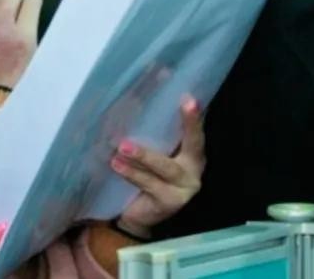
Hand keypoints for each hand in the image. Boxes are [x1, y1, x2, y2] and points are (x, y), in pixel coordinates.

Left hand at [113, 96, 204, 237]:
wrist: (137, 215)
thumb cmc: (146, 175)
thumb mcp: (153, 153)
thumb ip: (153, 135)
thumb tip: (134, 101)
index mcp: (192, 153)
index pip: (196, 130)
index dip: (194, 116)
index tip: (189, 98)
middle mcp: (194, 169)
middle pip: (193, 145)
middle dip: (189, 125)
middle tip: (185, 103)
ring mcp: (184, 188)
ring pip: (165, 167)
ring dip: (143, 155)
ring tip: (122, 146)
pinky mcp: (170, 202)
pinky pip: (149, 184)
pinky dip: (132, 174)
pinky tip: (117, 165)